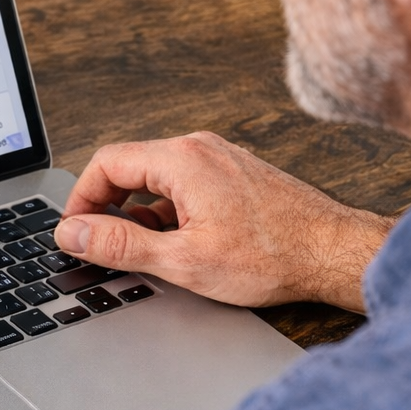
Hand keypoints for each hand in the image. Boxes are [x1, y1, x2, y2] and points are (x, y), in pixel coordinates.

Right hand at [54, 132, 392, 311]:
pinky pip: (183, 184)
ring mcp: (220, 159)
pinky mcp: (235, 175)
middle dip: (107, 207)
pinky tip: (176, 244)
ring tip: (140, 252)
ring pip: (157, 178)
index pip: (106, 163)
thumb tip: (74, 234)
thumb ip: (121, 245)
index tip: (76, 231)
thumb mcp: (184, 260)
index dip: (81, 199)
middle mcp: (201, 148)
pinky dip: (166, 211)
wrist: (336, 254)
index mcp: (183, 159)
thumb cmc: (274, 256)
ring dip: (138, 212)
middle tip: (98, 245)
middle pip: (129, 166)